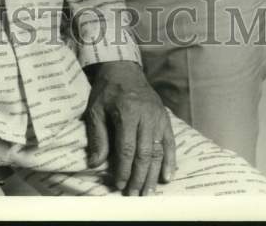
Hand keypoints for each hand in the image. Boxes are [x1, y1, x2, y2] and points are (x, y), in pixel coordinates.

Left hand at [84, 61, 175, 194]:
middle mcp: (146, 115)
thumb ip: (97, 136)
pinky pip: (170, 142)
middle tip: (134, 195)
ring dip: (153, 174)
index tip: (119, 185)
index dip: (123, 169)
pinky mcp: (165, 117)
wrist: (124, 70)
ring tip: (148, 191)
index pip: (126, 148)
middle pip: (144, 153)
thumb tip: (95, 163)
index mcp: (127, 112)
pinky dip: (170, 160)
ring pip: (158, 150)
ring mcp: (158, 117)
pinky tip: (166, 176)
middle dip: (139, 177)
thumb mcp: (95, 109)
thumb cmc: (107, 91)